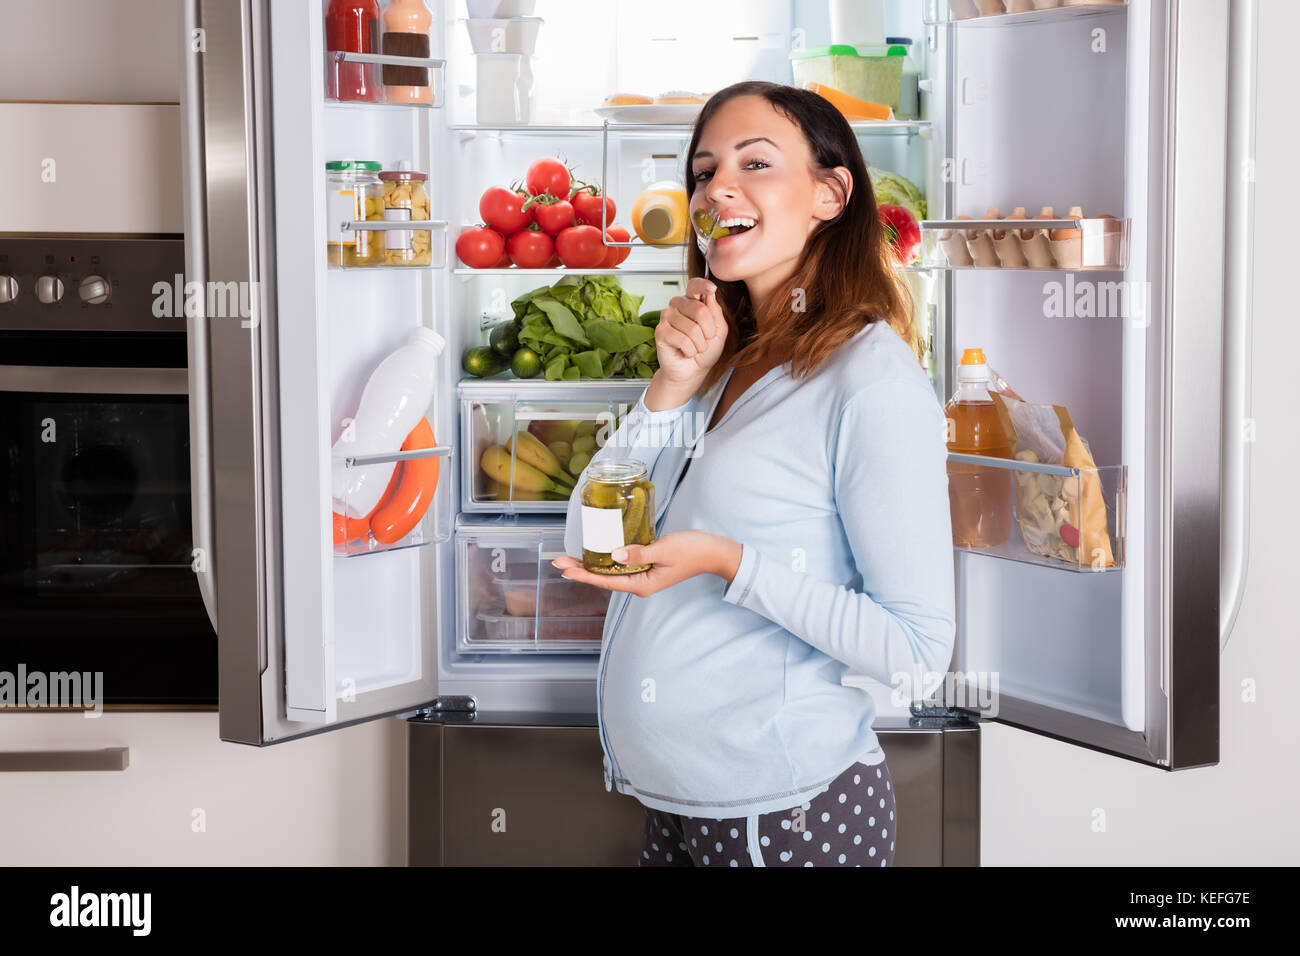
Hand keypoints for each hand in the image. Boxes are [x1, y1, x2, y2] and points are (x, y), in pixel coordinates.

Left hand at [551, 530, 741, 597]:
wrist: (714, 552)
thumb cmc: (693, 551)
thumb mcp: (664, 550)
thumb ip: (639, 553)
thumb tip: (615, 554)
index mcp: (642, 584)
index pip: (606, 581)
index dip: (584, 574)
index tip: (565, 568)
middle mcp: (640, 583)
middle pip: (604, 577)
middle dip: (581, 568)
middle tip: (558, 560)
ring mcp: (643, 575)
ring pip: (611, 571)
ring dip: (592, 563)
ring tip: (571, 557)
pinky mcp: (647, 566)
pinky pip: (622, 564)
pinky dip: (607, 558)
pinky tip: (597, 551)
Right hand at [647, 278, 727, 407]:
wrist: (693, 370)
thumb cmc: (705, 350)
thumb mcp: (719, 330)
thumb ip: (716, 312)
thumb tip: (710, 294)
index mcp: (692, 301)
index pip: (694, 285)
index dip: (702, 285)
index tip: (712, 288)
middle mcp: (677, 305)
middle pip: (700, 310)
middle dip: (708, 331)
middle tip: (705, 340)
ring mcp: (667, 317)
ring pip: (692, 328)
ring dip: (699, 344)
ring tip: (694, 348)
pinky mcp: (660, 331)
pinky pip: (683, 339)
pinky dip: (689, 350)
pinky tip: (685, 351)